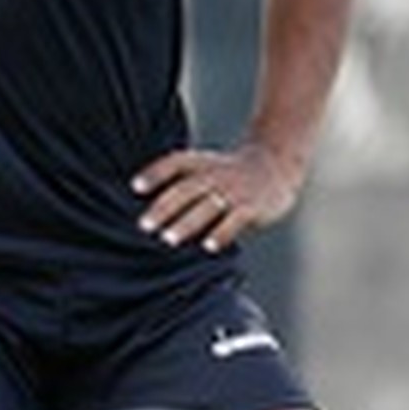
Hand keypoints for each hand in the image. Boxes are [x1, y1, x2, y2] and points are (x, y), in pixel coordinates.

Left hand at [132, 143, 302, 253]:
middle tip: (144, 226)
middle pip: (186, 189)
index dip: (154, 173)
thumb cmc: (227, 173)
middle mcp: (215, 175)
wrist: (274, 166)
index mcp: (200, 163)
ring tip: (168, 239)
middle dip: (164, 208)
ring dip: (186, 223)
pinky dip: (221, 233)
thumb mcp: (203, 167)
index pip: (174, 163)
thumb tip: (143, 206)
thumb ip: (177, 181)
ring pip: (207, 207)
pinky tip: (208, 246)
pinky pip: (235, 220)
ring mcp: (234, 191)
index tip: (134, 187)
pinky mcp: (252, 207)